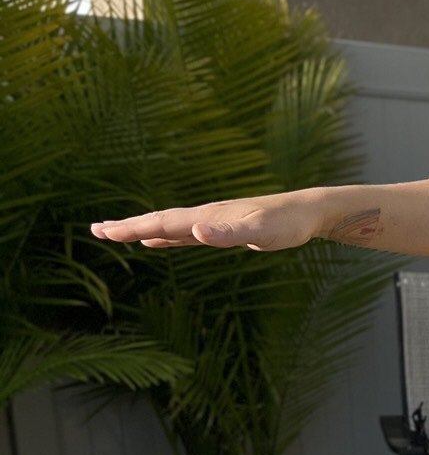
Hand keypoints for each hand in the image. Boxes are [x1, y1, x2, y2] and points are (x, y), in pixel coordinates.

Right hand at [89, 189, 323, 250]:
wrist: (306, 212)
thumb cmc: (286, 224)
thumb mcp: (260, 232)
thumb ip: (228, 233)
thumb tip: (195, 231)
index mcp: (207, 217)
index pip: (162, 222)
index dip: (133, 228)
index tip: (104, 232)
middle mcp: (204, 217)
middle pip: (158, 221)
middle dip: (126, 227)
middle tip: (95, 230)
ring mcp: (211, 222)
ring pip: (167, 226)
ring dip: (140, 230)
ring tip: (114, 233)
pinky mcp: (221, 230)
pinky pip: (184, 234)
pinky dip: (165, 238)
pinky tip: (155, 242)